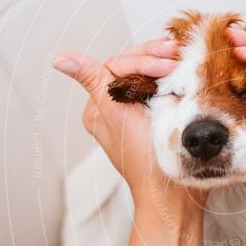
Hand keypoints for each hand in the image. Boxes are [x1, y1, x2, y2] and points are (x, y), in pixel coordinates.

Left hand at [52, 40, 204, 205]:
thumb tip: (59, 58)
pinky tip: (187, 68)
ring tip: (183, 57)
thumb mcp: (116, 114)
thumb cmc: (145, 159)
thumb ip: (93, 81)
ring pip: (150, 73)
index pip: (117, 66)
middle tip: (176, 53)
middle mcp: (117, 107)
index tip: (166, 65)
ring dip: (167, 63)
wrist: (174, 192)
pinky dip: (176, 76)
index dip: (142, 61)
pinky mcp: (162, 115)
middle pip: (133, 66)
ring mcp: (141, 110)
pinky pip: (164, 87)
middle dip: (154, 57)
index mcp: (99, 107)